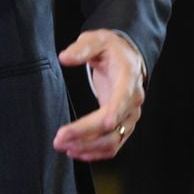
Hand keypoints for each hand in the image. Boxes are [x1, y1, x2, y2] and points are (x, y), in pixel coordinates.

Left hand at [53, 29, 144, 160]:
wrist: (126, 57)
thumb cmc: (110, 48)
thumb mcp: (96, 40)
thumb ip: (81, 49)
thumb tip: (65, 58)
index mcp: (128, 79)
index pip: (123, 99)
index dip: (114, 113)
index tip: (102, 124)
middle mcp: (133, 101)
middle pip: (112, 126)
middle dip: (86, 134)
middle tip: (60, 138)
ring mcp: (129, 116)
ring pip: (112, 141)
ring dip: (88, 147)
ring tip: (64, 147)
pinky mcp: (123, 125)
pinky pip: (112, 145)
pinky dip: (96, 153)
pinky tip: (77, 152)